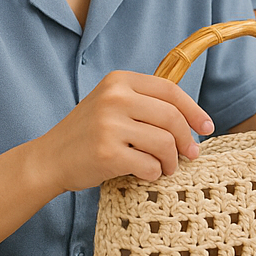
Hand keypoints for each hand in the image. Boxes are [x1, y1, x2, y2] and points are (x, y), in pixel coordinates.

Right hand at [37, 71, 211, 190]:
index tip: (206, 128)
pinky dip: (154, 174)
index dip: (194, 111)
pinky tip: (145, 174)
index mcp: (118, 81)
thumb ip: (145, 104)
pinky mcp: (106, 154)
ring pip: (165, 143)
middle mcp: (114, 98)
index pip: (170, 91)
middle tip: (191, 154)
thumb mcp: (111, 104)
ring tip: (165, 167)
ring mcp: (109, 125)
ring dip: (171, 161)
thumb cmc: (87, 134)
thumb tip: (193, 121)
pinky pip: (149, 165)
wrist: (49, 159)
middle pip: (171, 118)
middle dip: (187, 140)